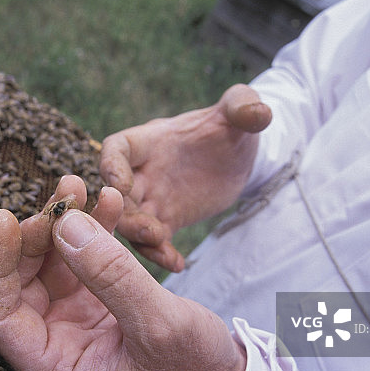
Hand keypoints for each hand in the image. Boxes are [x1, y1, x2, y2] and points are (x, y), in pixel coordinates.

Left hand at [0, 176, 245, 370]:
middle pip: (19, 282)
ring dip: (60, 223)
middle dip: (35, 234)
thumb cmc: (193, 368)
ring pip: (46, 263)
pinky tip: (105, 201)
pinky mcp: (92, 301)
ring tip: (79, 185)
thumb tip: (64, 224)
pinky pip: (78, 257)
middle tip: (61, 198)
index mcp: (56, 370)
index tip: (5, 219)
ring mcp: (71, 321)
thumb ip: (111, 276)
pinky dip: (89, 228)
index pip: (0, 315)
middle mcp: (54, 346)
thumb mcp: (158, 323)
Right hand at [100, 84, 270, 271]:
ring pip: (131, 222)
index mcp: (149, 140)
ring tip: (162, 247)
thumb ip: (244, 106)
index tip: (119, 185)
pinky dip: (161, 254)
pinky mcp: (167, 220)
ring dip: (139, 238)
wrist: (237, 158)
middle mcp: (142, 171)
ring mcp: (152, 199)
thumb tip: (258, 113)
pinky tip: (178, 264)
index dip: (111, 166)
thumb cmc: (230, 127)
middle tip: (148, 230)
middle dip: (125, 213)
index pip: (117, 149)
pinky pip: (155, 241)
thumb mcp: (239, 110)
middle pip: (117, 194)